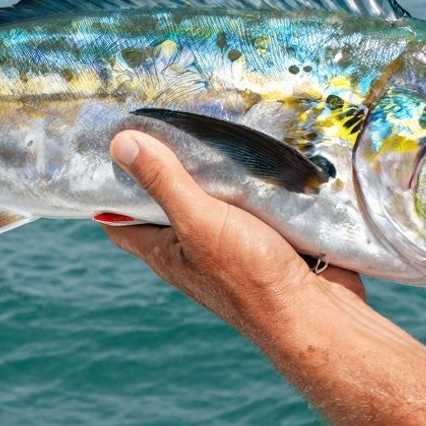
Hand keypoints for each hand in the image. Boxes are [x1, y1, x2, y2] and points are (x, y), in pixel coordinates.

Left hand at [100, 130, 367, 336]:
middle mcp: (189, 247)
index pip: (119, 217)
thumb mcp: (199, 221)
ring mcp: (227, 242)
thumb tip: (119, 143)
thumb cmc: (251, 275)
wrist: (316, 312)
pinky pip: (245, 198)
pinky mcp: (262, 235)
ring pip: (208, 195)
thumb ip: (163, 182)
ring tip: (204, 114)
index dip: (109, 184)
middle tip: (162, 113)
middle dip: (162, 161)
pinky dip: (244, 174)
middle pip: (164, 199)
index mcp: (162, 249)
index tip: (110, 140)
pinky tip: (249, 141)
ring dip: (208, 164)